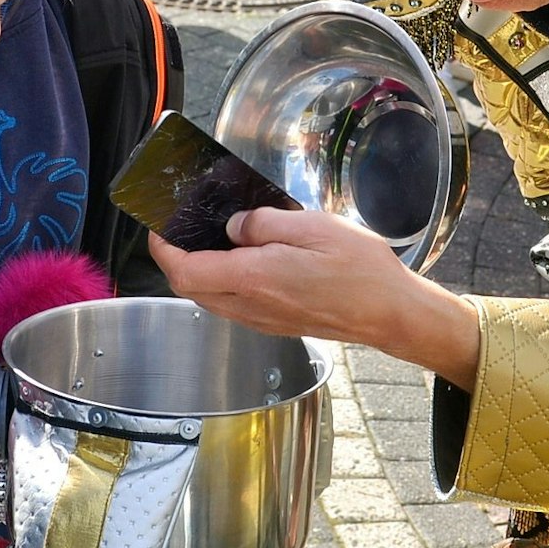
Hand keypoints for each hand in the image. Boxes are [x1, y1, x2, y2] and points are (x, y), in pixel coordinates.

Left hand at [149, 207, 480, 388]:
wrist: (391, 313)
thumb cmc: (360, 269)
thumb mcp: (311, 226)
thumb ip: (263, 223)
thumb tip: (234, 226)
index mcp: (254, 278)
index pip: (186, 271)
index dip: (163, 250)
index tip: (157, 228)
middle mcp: (251, 306)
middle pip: (192, 288)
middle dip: (176, 260)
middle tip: (178, 229)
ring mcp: (263, 320)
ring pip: (211, 299)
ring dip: (199, 273)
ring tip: (207, 240)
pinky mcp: (277, 324)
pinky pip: (234, 305)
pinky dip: (223, 283)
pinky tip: (240, 261)